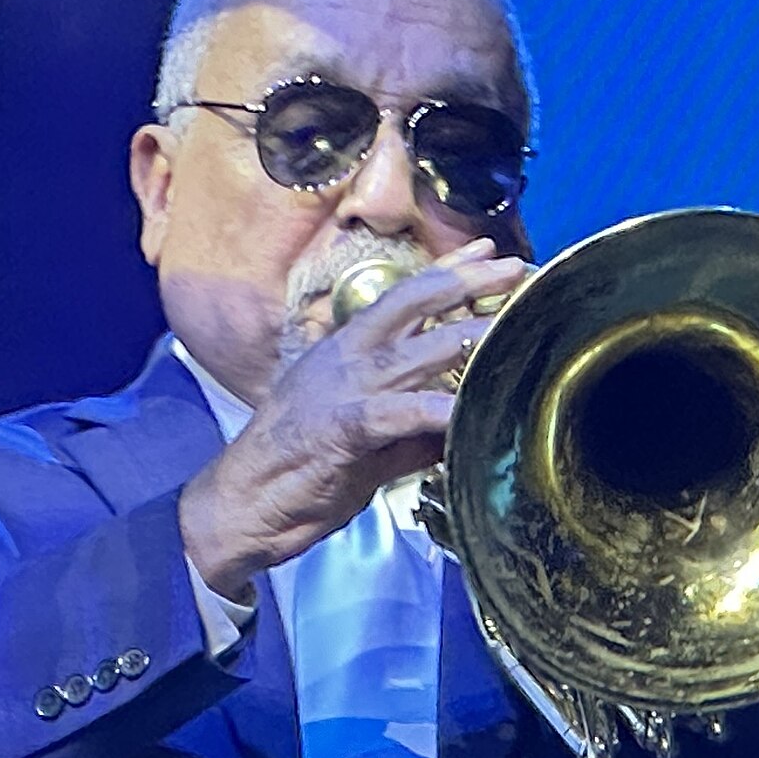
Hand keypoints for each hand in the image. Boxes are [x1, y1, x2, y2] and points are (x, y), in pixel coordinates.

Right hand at [179, 239, 526, 598]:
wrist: (242, 506)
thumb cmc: (297, 475)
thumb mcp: (364, 443)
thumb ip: (411, 429)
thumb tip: (454, 425)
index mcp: (344, 352)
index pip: (402, 298)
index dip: (447, 272)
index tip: (488, 251)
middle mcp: (345, 359)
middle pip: (414, 305)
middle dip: (468, 284)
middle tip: (516, 269)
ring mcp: (342, 389)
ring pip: (414, 352)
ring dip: (467, 338)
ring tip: (510, 326)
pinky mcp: (342, 427)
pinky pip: (402, 412)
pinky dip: (439, 410)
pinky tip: (469, 410)